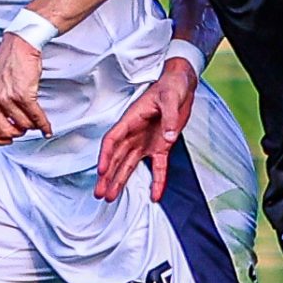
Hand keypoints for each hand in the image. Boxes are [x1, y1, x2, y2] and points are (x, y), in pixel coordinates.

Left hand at [0, 33, 51, 144]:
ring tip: (34, 119)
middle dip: (17, 133)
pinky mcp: (23, 94)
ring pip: (22, 125)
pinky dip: (44, 125)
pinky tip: (47, 128)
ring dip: (31, 125)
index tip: (7, 140)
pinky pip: (35, 117)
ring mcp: (6, 98)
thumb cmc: (6, 66)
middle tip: (23, 127)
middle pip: (4, 133)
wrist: (19, 45)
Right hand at [94, 63, 197, 201]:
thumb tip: (168, 136)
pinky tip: (154, 196)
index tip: (101, 171)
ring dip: (120, 181)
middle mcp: (135, 134)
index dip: (106, 156)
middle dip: (108, 175)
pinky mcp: (161, 147)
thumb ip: (169, 117)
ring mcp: (146, 142)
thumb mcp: (170, 97)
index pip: (113, 140)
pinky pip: (157, 168)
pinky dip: (157, 181)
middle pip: (117, 157)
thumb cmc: (171, 86)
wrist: (182, 85)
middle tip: (100, 193)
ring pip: (129, 165)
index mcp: (131, 119)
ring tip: (111, 197)